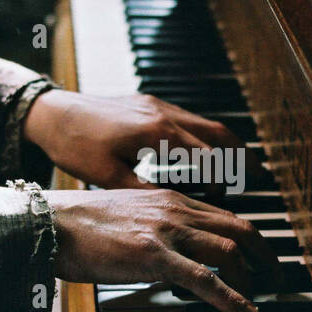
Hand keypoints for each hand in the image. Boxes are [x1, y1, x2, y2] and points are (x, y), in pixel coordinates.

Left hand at [25, 90, 250, 189]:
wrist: (52, 112)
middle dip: (241, 157)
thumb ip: (145, 192)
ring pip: (206, 124)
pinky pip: (189, 118)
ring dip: (227, 144)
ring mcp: (158, 105)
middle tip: (259, 178)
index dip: (223, 179)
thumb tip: (177, 210)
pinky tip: (206, 150)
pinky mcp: (149, 102)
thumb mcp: (108, 177)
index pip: (206, 158)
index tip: (228, 199)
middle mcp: (163, 114)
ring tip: (242, 164)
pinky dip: (205, 135)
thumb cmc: (75, 146)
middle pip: (218, 135)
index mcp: (157, 134)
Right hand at [44, 188, 278, 311]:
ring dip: (252, 278)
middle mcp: (176, 210)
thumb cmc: (82, 225)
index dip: (250, 238)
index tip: (261, 257)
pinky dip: (230, 297)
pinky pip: (204, 278)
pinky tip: (244, 311)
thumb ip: (157, 228)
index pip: (224, 215)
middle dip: (267, 254)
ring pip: (230, 249)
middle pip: (240, 227)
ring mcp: (166, 232)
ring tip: (260, 298)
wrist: (51, 224)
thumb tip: (173, 254)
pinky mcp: (153, 256)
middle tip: (279, 277)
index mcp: (171, 200)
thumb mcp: (130, 217)